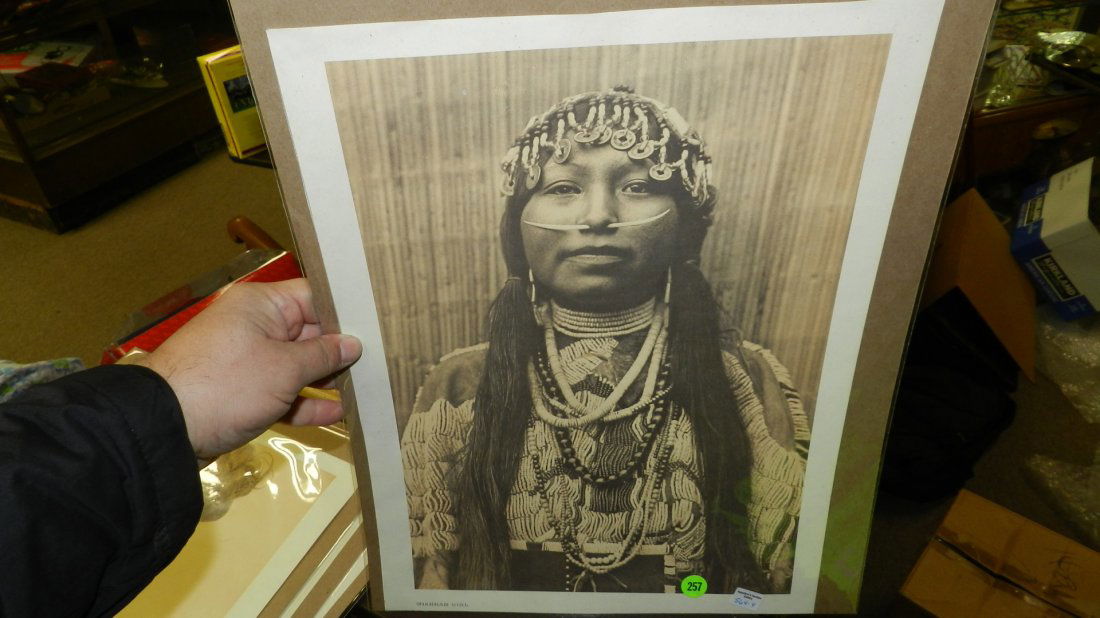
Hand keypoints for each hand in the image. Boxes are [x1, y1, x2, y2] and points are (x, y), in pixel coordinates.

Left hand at [136, 279, 361, 466]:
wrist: (164, 428)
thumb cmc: (228, 384)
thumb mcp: (284, 368)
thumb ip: (324, 355)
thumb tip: (353, 344)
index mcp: (263, 305)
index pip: (315, 297)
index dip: (348, 312)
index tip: (382, 327)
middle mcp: (256, 326)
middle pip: (310, 332)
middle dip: (343, 350)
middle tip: (385, 362)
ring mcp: (249, 361)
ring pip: (298, 365)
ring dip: (327, 379)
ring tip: (369, 389)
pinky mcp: (244, 392)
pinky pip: (283, 391)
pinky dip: (305, 401)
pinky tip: (337, 414)